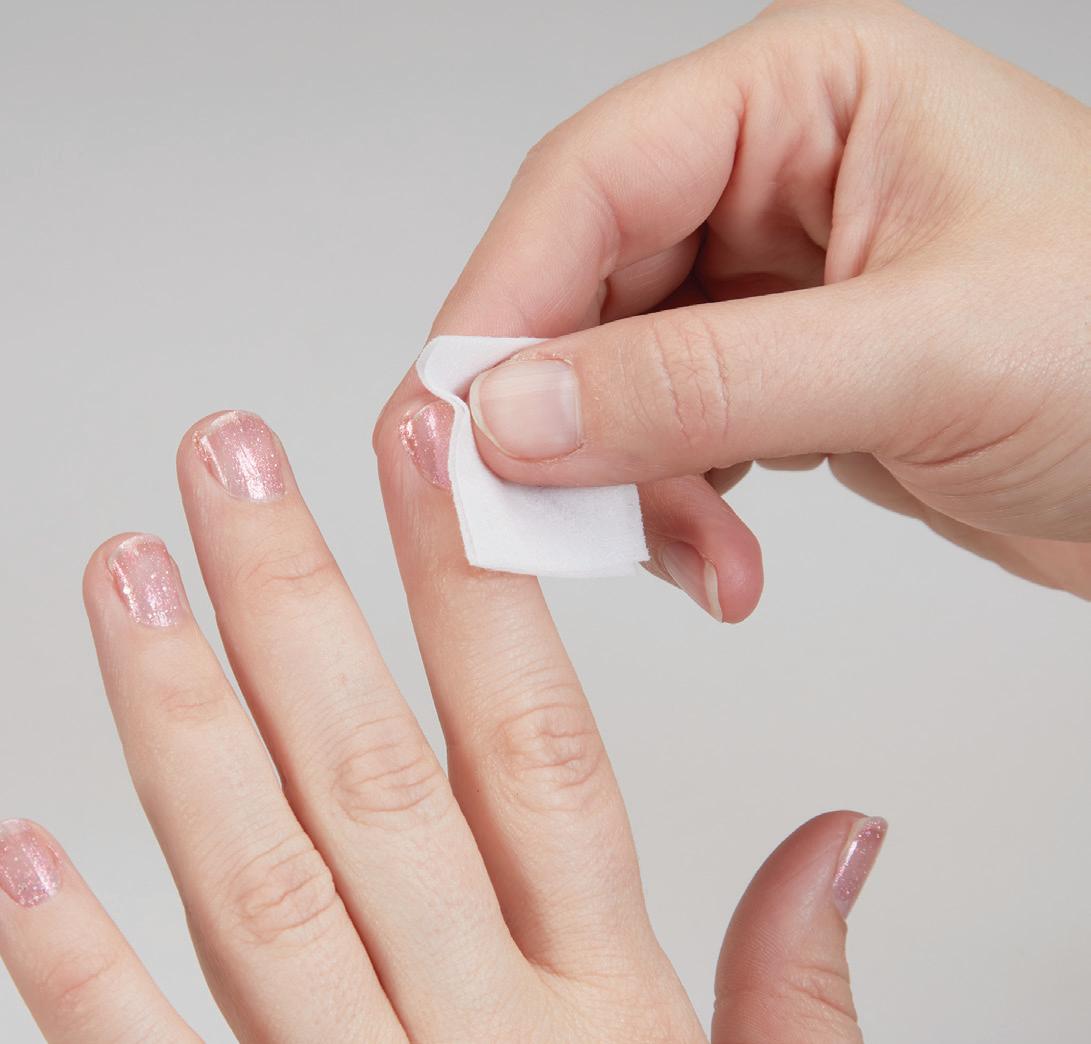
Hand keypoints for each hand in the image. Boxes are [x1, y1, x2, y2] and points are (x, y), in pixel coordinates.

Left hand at [0, 408, 885, 1041]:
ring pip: (255, 883)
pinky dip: (82, 971)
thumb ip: (795, 984)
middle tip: (230, 462)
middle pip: (373, 778)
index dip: (476, 589)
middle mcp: (476, 1036)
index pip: (534, 741)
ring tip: (125, 573)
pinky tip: (28, 855)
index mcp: (604, 1006)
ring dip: (179, 723)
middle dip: (294, 601)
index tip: (425, 458)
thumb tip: (842, 831)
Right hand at [395, 0, 1090, 616]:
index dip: (502, 304)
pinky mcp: (775, 378)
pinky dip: (670, 511)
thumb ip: (702, 384)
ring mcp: (768, 288)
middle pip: (584, 289)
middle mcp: (770, 181)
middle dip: (561, 416)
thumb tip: (517, 413)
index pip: (590, 184)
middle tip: (533, 516)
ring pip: (615, 380)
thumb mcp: (918, 357)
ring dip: (624, 483)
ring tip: (688, 561)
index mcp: (803, 99)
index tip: (454, 419)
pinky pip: (666, 439)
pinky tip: (719, 562)